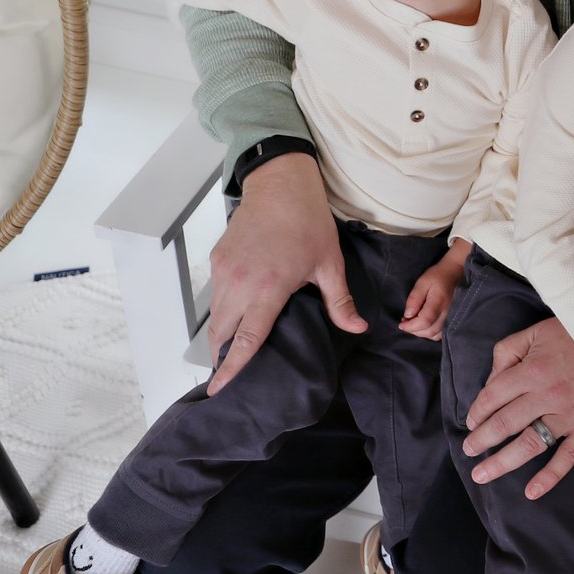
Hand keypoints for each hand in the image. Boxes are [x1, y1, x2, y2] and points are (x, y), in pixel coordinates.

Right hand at [206, 151, 358, 393]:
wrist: (280, 184)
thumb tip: (358, 327)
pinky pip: (214, 295)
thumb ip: (340, 301)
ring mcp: (224, 271)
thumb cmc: (307, 222)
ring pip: (214, 316)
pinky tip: (236, 315)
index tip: (219, 388)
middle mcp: (239, 283)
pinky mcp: (218, 260)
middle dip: (223, 357)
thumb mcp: (329, 263)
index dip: (232, 368)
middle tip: (231, 374)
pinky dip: (221, 310)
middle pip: (222, 334)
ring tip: (233, 351)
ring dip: (221, 335)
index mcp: (267, 289)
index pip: (246, 339)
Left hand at [402, 241, 468, 338]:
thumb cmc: (437, 277)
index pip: (424, 322)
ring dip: (421, 333)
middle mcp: (447, 313)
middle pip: (429, 331)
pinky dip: (429, 333)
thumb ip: (414, 299)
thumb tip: (407, 316)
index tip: (401, 323)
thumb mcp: (422, 283)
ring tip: (414, 322)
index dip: (411, 326)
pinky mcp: (452, 321)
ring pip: (434, 335)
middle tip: (405, 321)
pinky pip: (440, 334)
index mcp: (439, 302)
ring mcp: (451, 318)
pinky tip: (424, 324)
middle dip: (414, 330)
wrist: (454, 274)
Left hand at [461, 318, 573, 497]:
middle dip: (481, 439)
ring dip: (502, 462)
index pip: (493, 396)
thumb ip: (508, 351)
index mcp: (532, 370)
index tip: (470, 421)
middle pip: (505, 423)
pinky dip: (550, 477)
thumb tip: (492, 381)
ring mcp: (568, 415)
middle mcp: (547, 396)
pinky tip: (532, 492)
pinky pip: (567, 457)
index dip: (477, 410)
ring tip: (482, 474)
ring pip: (529, 444)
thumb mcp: (537, 331)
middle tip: (468, 450)